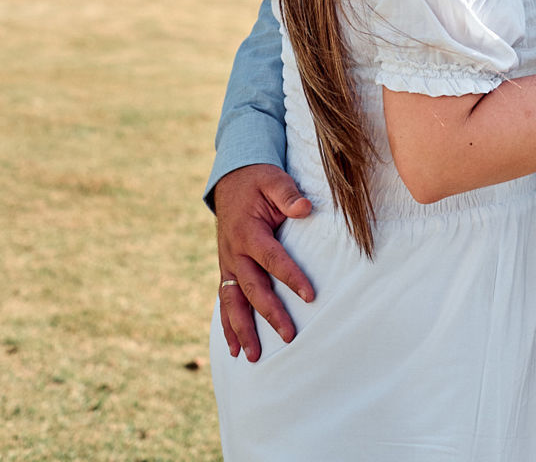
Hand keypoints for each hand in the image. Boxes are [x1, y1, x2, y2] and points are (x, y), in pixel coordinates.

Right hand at [215, 164, 313, 359]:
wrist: (231, 180)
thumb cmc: (259, 180)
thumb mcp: (274, 179)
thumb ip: (288, 194)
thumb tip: (305, 208)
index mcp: (248, 231)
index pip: (272, 258)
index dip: (291, 277)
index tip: (310, 295)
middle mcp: (234, 252)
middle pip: (252, 288)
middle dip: (269, 313)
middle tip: (289, 336)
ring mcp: (227, 263)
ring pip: (233, 301)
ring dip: (242, 330)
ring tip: (253, 356)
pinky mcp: (226, 270)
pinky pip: (225, 300)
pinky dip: (228, 325)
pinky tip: (233, 349)